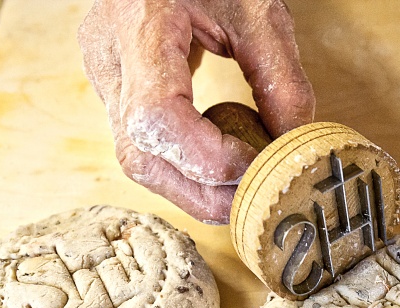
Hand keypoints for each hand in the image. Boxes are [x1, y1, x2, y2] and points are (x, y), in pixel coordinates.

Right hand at [78, 0, 314, 223]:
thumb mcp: (258, 11)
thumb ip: (280, 78)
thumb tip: (294, 145)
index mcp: (139, 24)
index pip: (155, 117)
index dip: (208, 157)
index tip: (256, 163)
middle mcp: (109, 57)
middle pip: (141, 155)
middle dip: (202, 191)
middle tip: (256, 196)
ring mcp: (106, 75)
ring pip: (138, 160)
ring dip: (193, 188)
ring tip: (242, 187)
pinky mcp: (116, 87)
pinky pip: (145, 145)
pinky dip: (185, 166)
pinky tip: (221, 163)